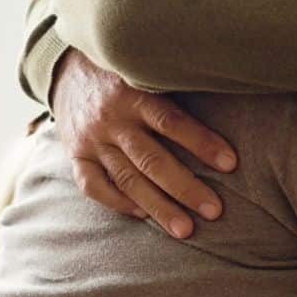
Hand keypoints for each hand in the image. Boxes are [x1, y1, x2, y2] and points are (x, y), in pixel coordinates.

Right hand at [51, 49, 237, 236]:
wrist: (65, 66)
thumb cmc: (126, 70)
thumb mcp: (148, 66)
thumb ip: (176, 84)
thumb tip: (228, 96)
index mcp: (134, 92)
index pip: (171, 122)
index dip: (202, 143)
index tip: (231, 164)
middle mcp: (111, 118)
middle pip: (151, 160)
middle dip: (185, 188)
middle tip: (214, 211)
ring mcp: (91, 139)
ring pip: (127, 180)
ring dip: (158, 207)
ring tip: (185, 230)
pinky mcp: (76, 155)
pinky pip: (93, 186)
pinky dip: (118, 203)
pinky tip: (143, 215)